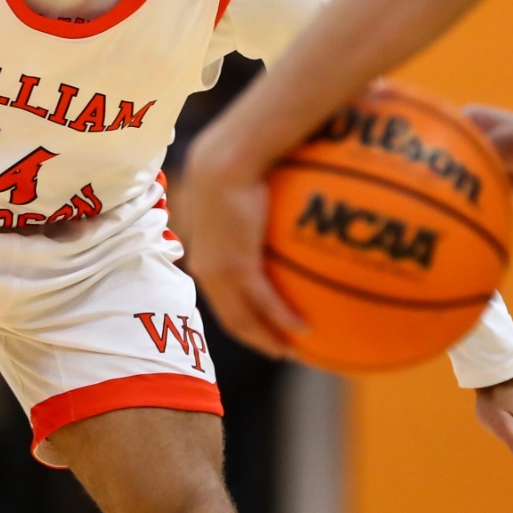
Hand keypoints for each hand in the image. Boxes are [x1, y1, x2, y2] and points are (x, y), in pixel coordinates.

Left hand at [178, 130, 305, 358]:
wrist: (224, 161)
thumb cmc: (237, 170)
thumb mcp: (242, 199)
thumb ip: (254, 218)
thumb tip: (278, 221)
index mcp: (208, 260)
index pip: (223, 301)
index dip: (242, 321)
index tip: (263, 331)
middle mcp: (209, 272)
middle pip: (233, 319)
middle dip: (257, 338)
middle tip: (281, 350)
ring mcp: (222, 271)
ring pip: (246, 318)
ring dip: (269, 338)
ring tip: (292, 351)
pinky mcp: (238, 264)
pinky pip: (264, 300)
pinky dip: (282, 318)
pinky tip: (303, 329)